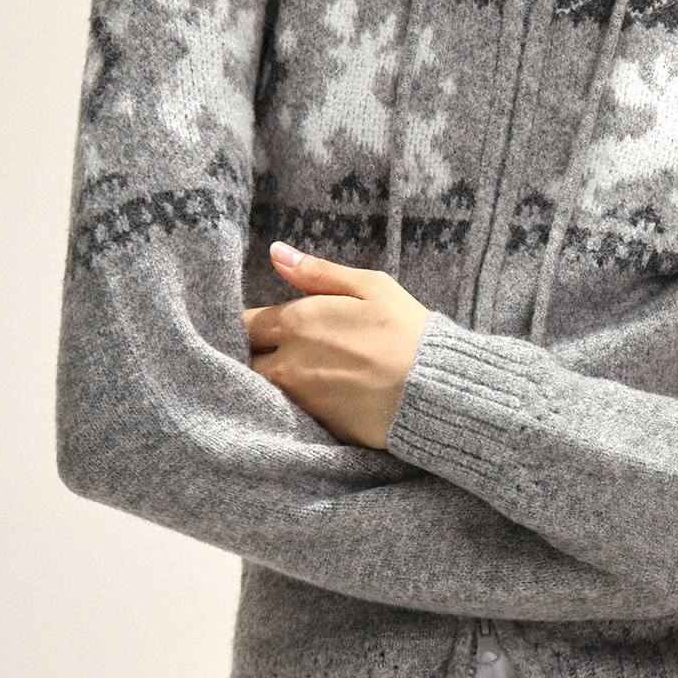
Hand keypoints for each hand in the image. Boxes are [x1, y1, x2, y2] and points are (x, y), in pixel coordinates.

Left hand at [244, 242, 431, 449]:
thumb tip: (276, 252)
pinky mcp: (312, 425)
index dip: (247, 322)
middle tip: (268, 349)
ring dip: (264, 378)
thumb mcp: (370, 287)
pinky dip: (285, 402)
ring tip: (289, 371)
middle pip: (243, 358)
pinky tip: (308, 394)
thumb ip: (316, 271)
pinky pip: (282, 411)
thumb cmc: (407, 332)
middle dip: (250, 352)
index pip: (243, 321)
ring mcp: (297, 398)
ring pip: (259, 387)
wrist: (434, 391)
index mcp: (298, 321)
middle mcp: (287, 362)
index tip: (259, 324)